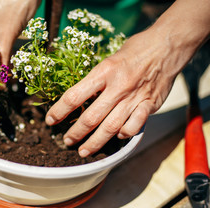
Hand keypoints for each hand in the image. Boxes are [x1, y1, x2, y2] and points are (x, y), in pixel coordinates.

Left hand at [45, 0, 209, 157]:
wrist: (166, 46)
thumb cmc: (135, 50)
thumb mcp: (109, 59)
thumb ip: (96, 80)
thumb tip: (78, 98)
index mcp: (103, 72)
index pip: (74, 96)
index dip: (59, 111)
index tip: (50, 120)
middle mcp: (117, 87)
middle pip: (91, 118)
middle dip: (75, 133)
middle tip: (66, 141)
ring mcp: (134, 97)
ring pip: (110, 127)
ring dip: (95, 142)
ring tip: (83, 151)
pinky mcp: (149, 105)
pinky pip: (134, 126)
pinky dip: (124, 134)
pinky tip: (117, 137)